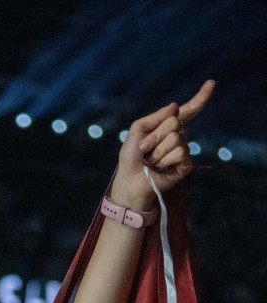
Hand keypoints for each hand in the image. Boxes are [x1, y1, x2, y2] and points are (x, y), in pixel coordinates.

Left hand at [111, 79, 214, 209]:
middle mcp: (178, 136)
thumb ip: (156, 117)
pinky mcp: (186, 164)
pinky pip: (180, 153)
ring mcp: (183, 150)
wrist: (129, 179)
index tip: (212, 83)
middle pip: (174, 123)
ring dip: (158, 151)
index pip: (188, 110)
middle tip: (145, 149)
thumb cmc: (131, 156)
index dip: (200, 98)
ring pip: (175, 139)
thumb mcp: (138, 130)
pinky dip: (165, 160)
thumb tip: (176, 106)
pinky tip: (160, 167)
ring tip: (151, 161)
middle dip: (155, 136)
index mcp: (167, 126)